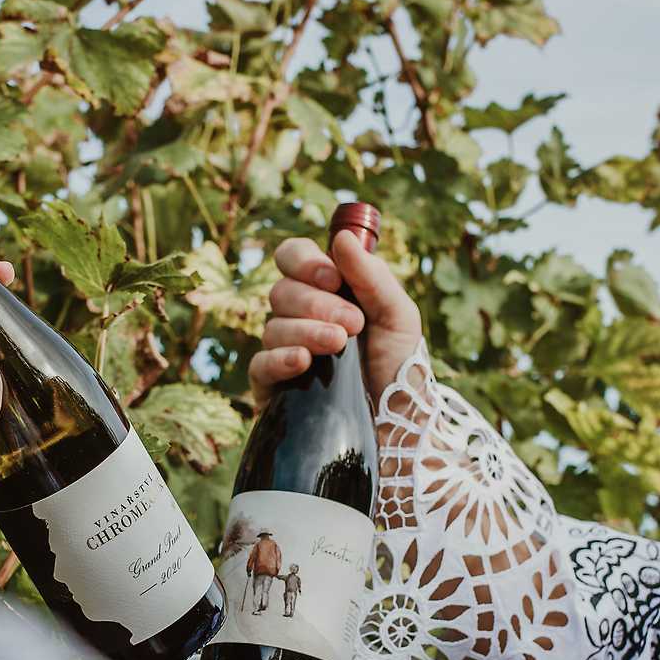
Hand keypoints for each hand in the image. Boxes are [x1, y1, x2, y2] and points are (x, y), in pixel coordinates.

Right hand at [248, 229, 422, 408]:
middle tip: (352, 325)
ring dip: (308, 332)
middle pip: (282, 291)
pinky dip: (280, 358)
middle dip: (317, 304)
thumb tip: (340, 237)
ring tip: (340, 346)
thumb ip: (372, 275)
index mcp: (326, 291)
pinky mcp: (274, 387)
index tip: (332, 278)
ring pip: (273, 326)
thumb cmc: (399, 366)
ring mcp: (284, 350)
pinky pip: (260, 364)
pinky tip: (303, 362)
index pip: (293, 258)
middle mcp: (300, 317)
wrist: (399, 423)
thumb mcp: (399, 316)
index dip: (304, 262)